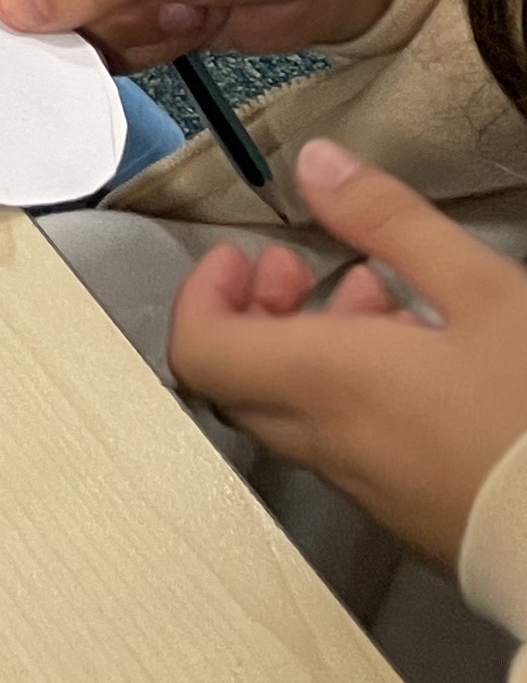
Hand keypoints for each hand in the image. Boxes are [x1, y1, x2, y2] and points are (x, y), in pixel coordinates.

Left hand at [169, 139, 526, 565]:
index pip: (201, 351)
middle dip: (257, 311)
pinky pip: (346, 447)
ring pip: (295, 411)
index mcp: (326, 382)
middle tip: (299, 268)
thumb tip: (316, 164)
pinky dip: (351, 393)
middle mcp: (328, 442)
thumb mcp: (480, 289)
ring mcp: (367, 489)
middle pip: (240, 380)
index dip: (202, 295)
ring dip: (311, 347)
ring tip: (377, 295)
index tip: (240, 257)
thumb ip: (390, 220)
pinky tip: (421, 361)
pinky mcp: (409, 517)